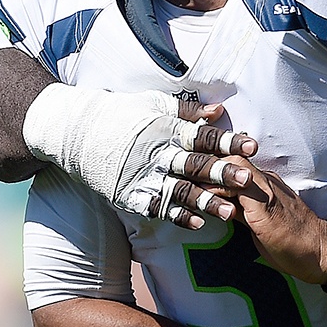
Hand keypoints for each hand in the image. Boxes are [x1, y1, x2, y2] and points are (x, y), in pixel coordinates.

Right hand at [23, 82, 258, 229]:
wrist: (75, 131)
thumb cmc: (119, 113)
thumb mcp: (154, 104)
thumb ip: (188, 110)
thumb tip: (219, 111)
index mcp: (166, 128)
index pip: (203, 136)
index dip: (229, 141)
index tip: (252, 146)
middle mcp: (157, 153)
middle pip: (195, 165)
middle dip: (223, 173)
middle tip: (248, 181)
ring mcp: (142, 175)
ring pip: (179, 191)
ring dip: (205, 202)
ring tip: (229, 212)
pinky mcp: (129, 193)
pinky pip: (157, 207)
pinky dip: (176, 216)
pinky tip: (196, 223)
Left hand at [163, 152, 326, 282]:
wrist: (320, 252)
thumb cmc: (291, 239)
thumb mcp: (259, 220)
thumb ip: (240, 207)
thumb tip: (219, 204)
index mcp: (263, 181)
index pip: (232, 160)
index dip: (210, 155)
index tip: (186, 155)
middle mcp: (263, 180)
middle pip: (228, 158)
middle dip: (201, 157)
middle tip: (174, 160)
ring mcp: (265, 192)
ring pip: (230, 169)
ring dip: (205, 172)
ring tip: (179, 177)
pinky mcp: (264, 209)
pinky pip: (236, 192)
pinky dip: (216, 193)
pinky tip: (199, 199)